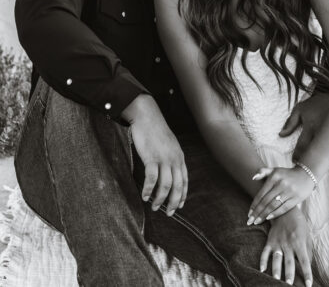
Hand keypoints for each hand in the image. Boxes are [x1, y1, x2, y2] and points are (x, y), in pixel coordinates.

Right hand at [123, 95, 187, 215]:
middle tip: (168, 213)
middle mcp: (175, 160)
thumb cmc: (155, 130)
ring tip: (155, 207)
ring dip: (160, 199)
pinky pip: (152, 179)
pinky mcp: (152, 158)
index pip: (185, 180)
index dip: (183, 195)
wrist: (147, 116)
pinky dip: (149, 190)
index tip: (179, 205)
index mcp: (179, 157)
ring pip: (166, 185)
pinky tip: (144, 196)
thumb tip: (168, 169)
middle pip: (178, 186)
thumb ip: (171, 157)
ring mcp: (164, 159)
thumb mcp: (169, 144)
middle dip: (174, 202)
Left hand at [248, 166, 314, 223]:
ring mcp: (289, 191)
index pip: (261, 194)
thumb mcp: (275, 170)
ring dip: (264, 215)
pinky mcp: (296, 198)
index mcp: (274, 177)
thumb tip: (253, 178)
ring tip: (257, 221)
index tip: (249, 213)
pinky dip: (276, 213)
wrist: (306, 175)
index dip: (254, 204)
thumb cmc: (286, 174)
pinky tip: (268, 218)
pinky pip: (284, 207)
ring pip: (273, 205)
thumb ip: (263, 171)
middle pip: (266, 201)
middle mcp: (281, 184)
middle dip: (257, 212)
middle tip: (250, 221)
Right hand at [260, 208, 313, 285]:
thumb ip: (308, 250)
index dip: (307, 273)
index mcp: (300, 243)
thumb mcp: (307, 235)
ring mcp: (277, 243)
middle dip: (289, 274)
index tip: (309, 284)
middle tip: (288, 284)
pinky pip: (265, 252)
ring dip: (276, 270)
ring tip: (275, 280)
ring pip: (276, 259)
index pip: (305, 261)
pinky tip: (261, 270)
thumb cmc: (299, 224)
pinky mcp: (269, 241)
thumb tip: (308, 264)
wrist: (285, 210)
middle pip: (289, 262)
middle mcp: (288, 244)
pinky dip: (262, 261)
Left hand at [279, 93, 328, 160]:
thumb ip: (290, 122)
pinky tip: (325, 160)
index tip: (294, 161)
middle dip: (307, 163)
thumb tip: (281, 135)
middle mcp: (322, 134)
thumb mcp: (301, 108)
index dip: (297, 157)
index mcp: (311, 127)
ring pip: (324, 155)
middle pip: (313, 154)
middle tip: (303, 167)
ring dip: (318, 161)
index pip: (302, 147)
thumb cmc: (318, 103)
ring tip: (312, 166)